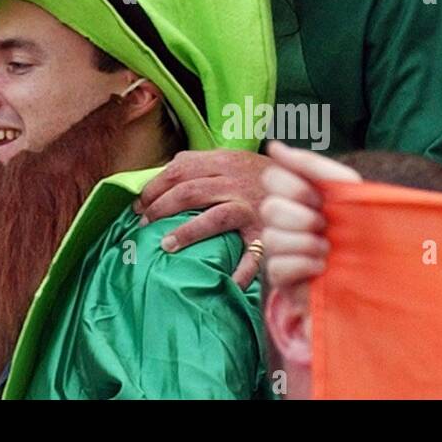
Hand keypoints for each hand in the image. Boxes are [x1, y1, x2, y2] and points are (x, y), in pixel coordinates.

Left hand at [132, 148, 271, 287]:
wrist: (303, 183)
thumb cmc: (257, 175)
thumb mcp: (230, 158)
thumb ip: (199, 163)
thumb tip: (161, 174)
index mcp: (222, 161)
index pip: (179, 170)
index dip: (154, 187)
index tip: (138, 204)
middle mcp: (235, 182)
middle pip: (190, 192)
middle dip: (161, 208)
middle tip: (144, 225)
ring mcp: (250, 206)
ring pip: (214, 218)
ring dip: (188, 233)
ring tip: (166, 246)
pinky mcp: (265, 230)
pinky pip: (252, 253)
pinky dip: (241, 270)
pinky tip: (228, 283)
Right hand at [259, 140, 359, 288]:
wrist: (383, 269)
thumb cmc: (364, 224)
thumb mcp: (345, 187)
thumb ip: (309, 164)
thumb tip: (273, 145)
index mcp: (295, 192)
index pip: (271, 177)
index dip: (296, 189)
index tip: (321, 199)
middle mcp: (282, 217)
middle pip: (268, 208)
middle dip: (303, 218)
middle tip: (326, 226)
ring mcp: (280, 247)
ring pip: (272, 238)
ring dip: (307, 244)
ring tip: (328, 249)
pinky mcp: (281, 275)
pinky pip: (277, 266)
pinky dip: (304, 265)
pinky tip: (322, 268)